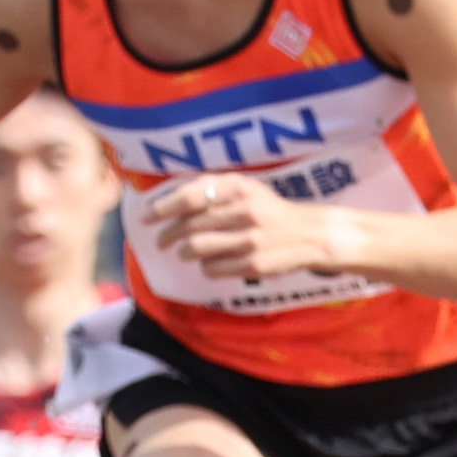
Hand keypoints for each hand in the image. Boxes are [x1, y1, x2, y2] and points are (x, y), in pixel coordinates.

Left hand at [141, 173, 343, 289]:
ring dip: (185, 252)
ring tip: (184, 252)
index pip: (189, 197)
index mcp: (238, 187)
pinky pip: (212, 269)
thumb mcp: (247, 188)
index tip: (147, 217)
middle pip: (189, 226)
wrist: (309, 235)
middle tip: (162, 241)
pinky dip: (205, 267)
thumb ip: (214, 189)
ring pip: (196, 248)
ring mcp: (248, 239)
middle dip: (168, 235)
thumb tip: (170, 199)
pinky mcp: (252, 264)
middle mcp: (243, 211)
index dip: (163, 208)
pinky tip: (209, 263)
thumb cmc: (269, 210)